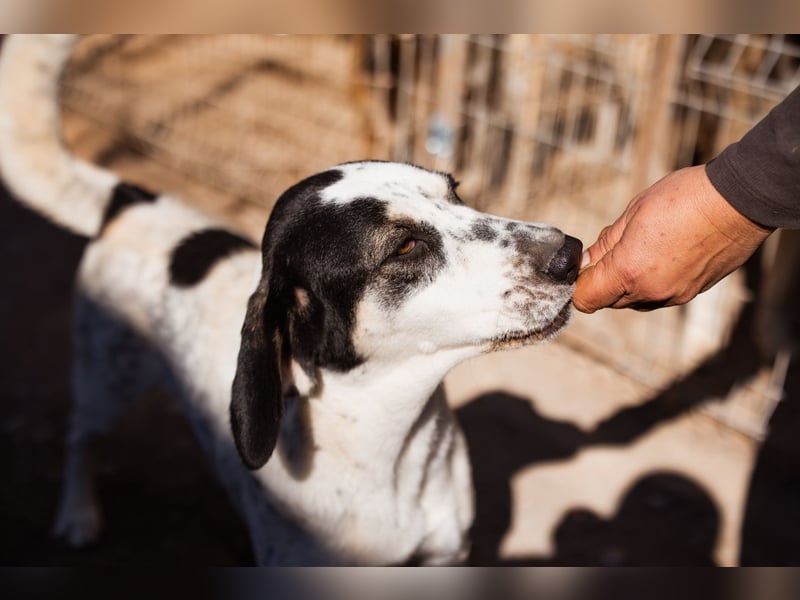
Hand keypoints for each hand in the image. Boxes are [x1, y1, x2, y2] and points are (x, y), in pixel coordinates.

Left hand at [573, 165, 772, 313]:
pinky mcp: (693, 293)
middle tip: (615, 249)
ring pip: (636, 300)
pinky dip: (654, 282)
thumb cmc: (685, 198)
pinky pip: (660, 296)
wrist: (740, 201)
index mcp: (629, 271)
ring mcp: (675, 296)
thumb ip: (606, 244)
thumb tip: (586, 262)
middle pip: (609, 300)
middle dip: (605, 280)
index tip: (582, 267)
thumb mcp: (633, 213)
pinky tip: (665, 254)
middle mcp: (651, 291)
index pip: (585, 299)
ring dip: (630, 283)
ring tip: (644, 248)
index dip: (578, 285)